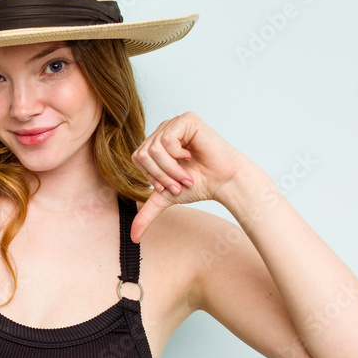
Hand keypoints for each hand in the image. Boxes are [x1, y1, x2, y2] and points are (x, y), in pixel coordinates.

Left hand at [130, 111, 251, 242]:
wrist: (224, 182)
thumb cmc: (200, 185)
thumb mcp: (166, 197)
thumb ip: (147, 213)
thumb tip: (133, 237)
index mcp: (155, 143)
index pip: (137, 158)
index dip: (152, 177)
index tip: (172, 186)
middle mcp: (163, 130)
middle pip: (142, 154)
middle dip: (161, 175)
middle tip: (179, 183)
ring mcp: (174, 123)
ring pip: (153, 149)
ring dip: (170, 169)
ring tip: (186, 175)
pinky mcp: (186, 119)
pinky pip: (166, 140)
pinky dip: (177, 157)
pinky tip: (191, 157)